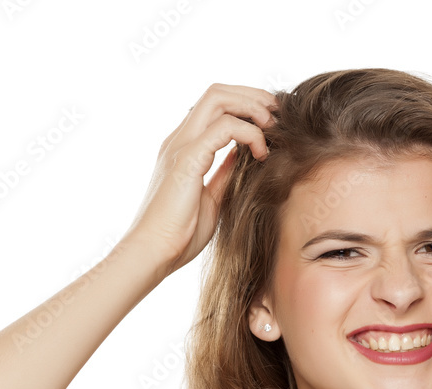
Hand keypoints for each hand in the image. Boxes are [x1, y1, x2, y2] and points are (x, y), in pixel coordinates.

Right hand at [126, 83, 277, 275]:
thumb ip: (224, 173)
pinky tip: (261, 153)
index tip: (272, 123)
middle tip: (278, 117)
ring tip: (272, 128)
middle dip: (253, 96)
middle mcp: (179, 140)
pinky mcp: (187, 159)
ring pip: (218, 99)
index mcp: (184, 147)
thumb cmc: (179, 235)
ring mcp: (181, 146)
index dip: (246, 105)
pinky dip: (249, 133)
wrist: (154, 253)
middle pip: (217, 92)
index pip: (215, 106)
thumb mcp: (211, 198)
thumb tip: (244, 156)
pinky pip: (224, 128)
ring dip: (253, 107)